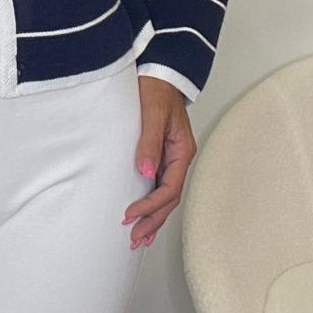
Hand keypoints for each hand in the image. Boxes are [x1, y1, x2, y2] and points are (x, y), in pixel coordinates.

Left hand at [122, 75, 197, 248]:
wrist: (159, 73)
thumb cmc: (157, 89)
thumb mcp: (152, 113)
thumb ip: (148, 142)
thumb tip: (145, 172)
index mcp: (182, 151)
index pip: (169, 188)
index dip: (150, 205)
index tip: (130, 215)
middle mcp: (179, 158)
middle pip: (169, 199)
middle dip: (152, 221)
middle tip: (134, 239)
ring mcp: (171, 159)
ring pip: (165, 197)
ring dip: (153, 218)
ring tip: (138, 240)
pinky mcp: (160, 156)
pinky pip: (158, 186)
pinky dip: (151, 205)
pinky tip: (143, 218)